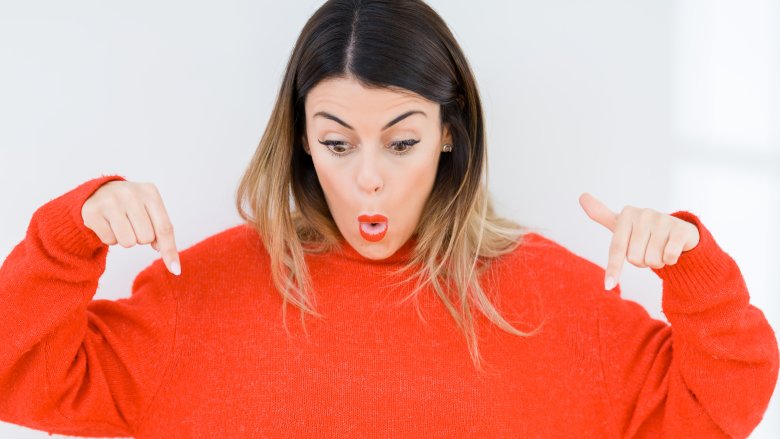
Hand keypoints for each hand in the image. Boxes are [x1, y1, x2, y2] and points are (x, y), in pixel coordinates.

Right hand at [81, 181, 180, 274]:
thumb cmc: (132, 205)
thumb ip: (162, 232)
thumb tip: (170, 261)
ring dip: (126, 240)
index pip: (164, 228)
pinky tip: (107, 224)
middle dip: (140, 237)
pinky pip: (110, 241)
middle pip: (146, 238)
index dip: (169, 251)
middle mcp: (130, 193)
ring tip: (120, 225)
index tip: (175, 270)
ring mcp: (110, 201)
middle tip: (132, 224)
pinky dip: (110, 238)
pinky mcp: (93, 212)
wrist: (99, 192)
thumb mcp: (151, 211)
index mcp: (150, 192)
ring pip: (128, 242)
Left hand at [578, 193, 698, 289]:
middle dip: (642, 261)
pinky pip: (669, 257)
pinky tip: (672, 248)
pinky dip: (670, 260)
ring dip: (656, 261)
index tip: (609, 286)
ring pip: (652, 260)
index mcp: (626, 214)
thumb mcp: (622, 224)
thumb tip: (581, 196)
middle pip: (635, 258)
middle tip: (648, 249)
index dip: (614, 269)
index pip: (617, 248)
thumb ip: (601, 214)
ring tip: (660, 248)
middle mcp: (644, 213)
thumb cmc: (643, 231)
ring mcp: (663, 219)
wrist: (677, 229)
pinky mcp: (680, 228)